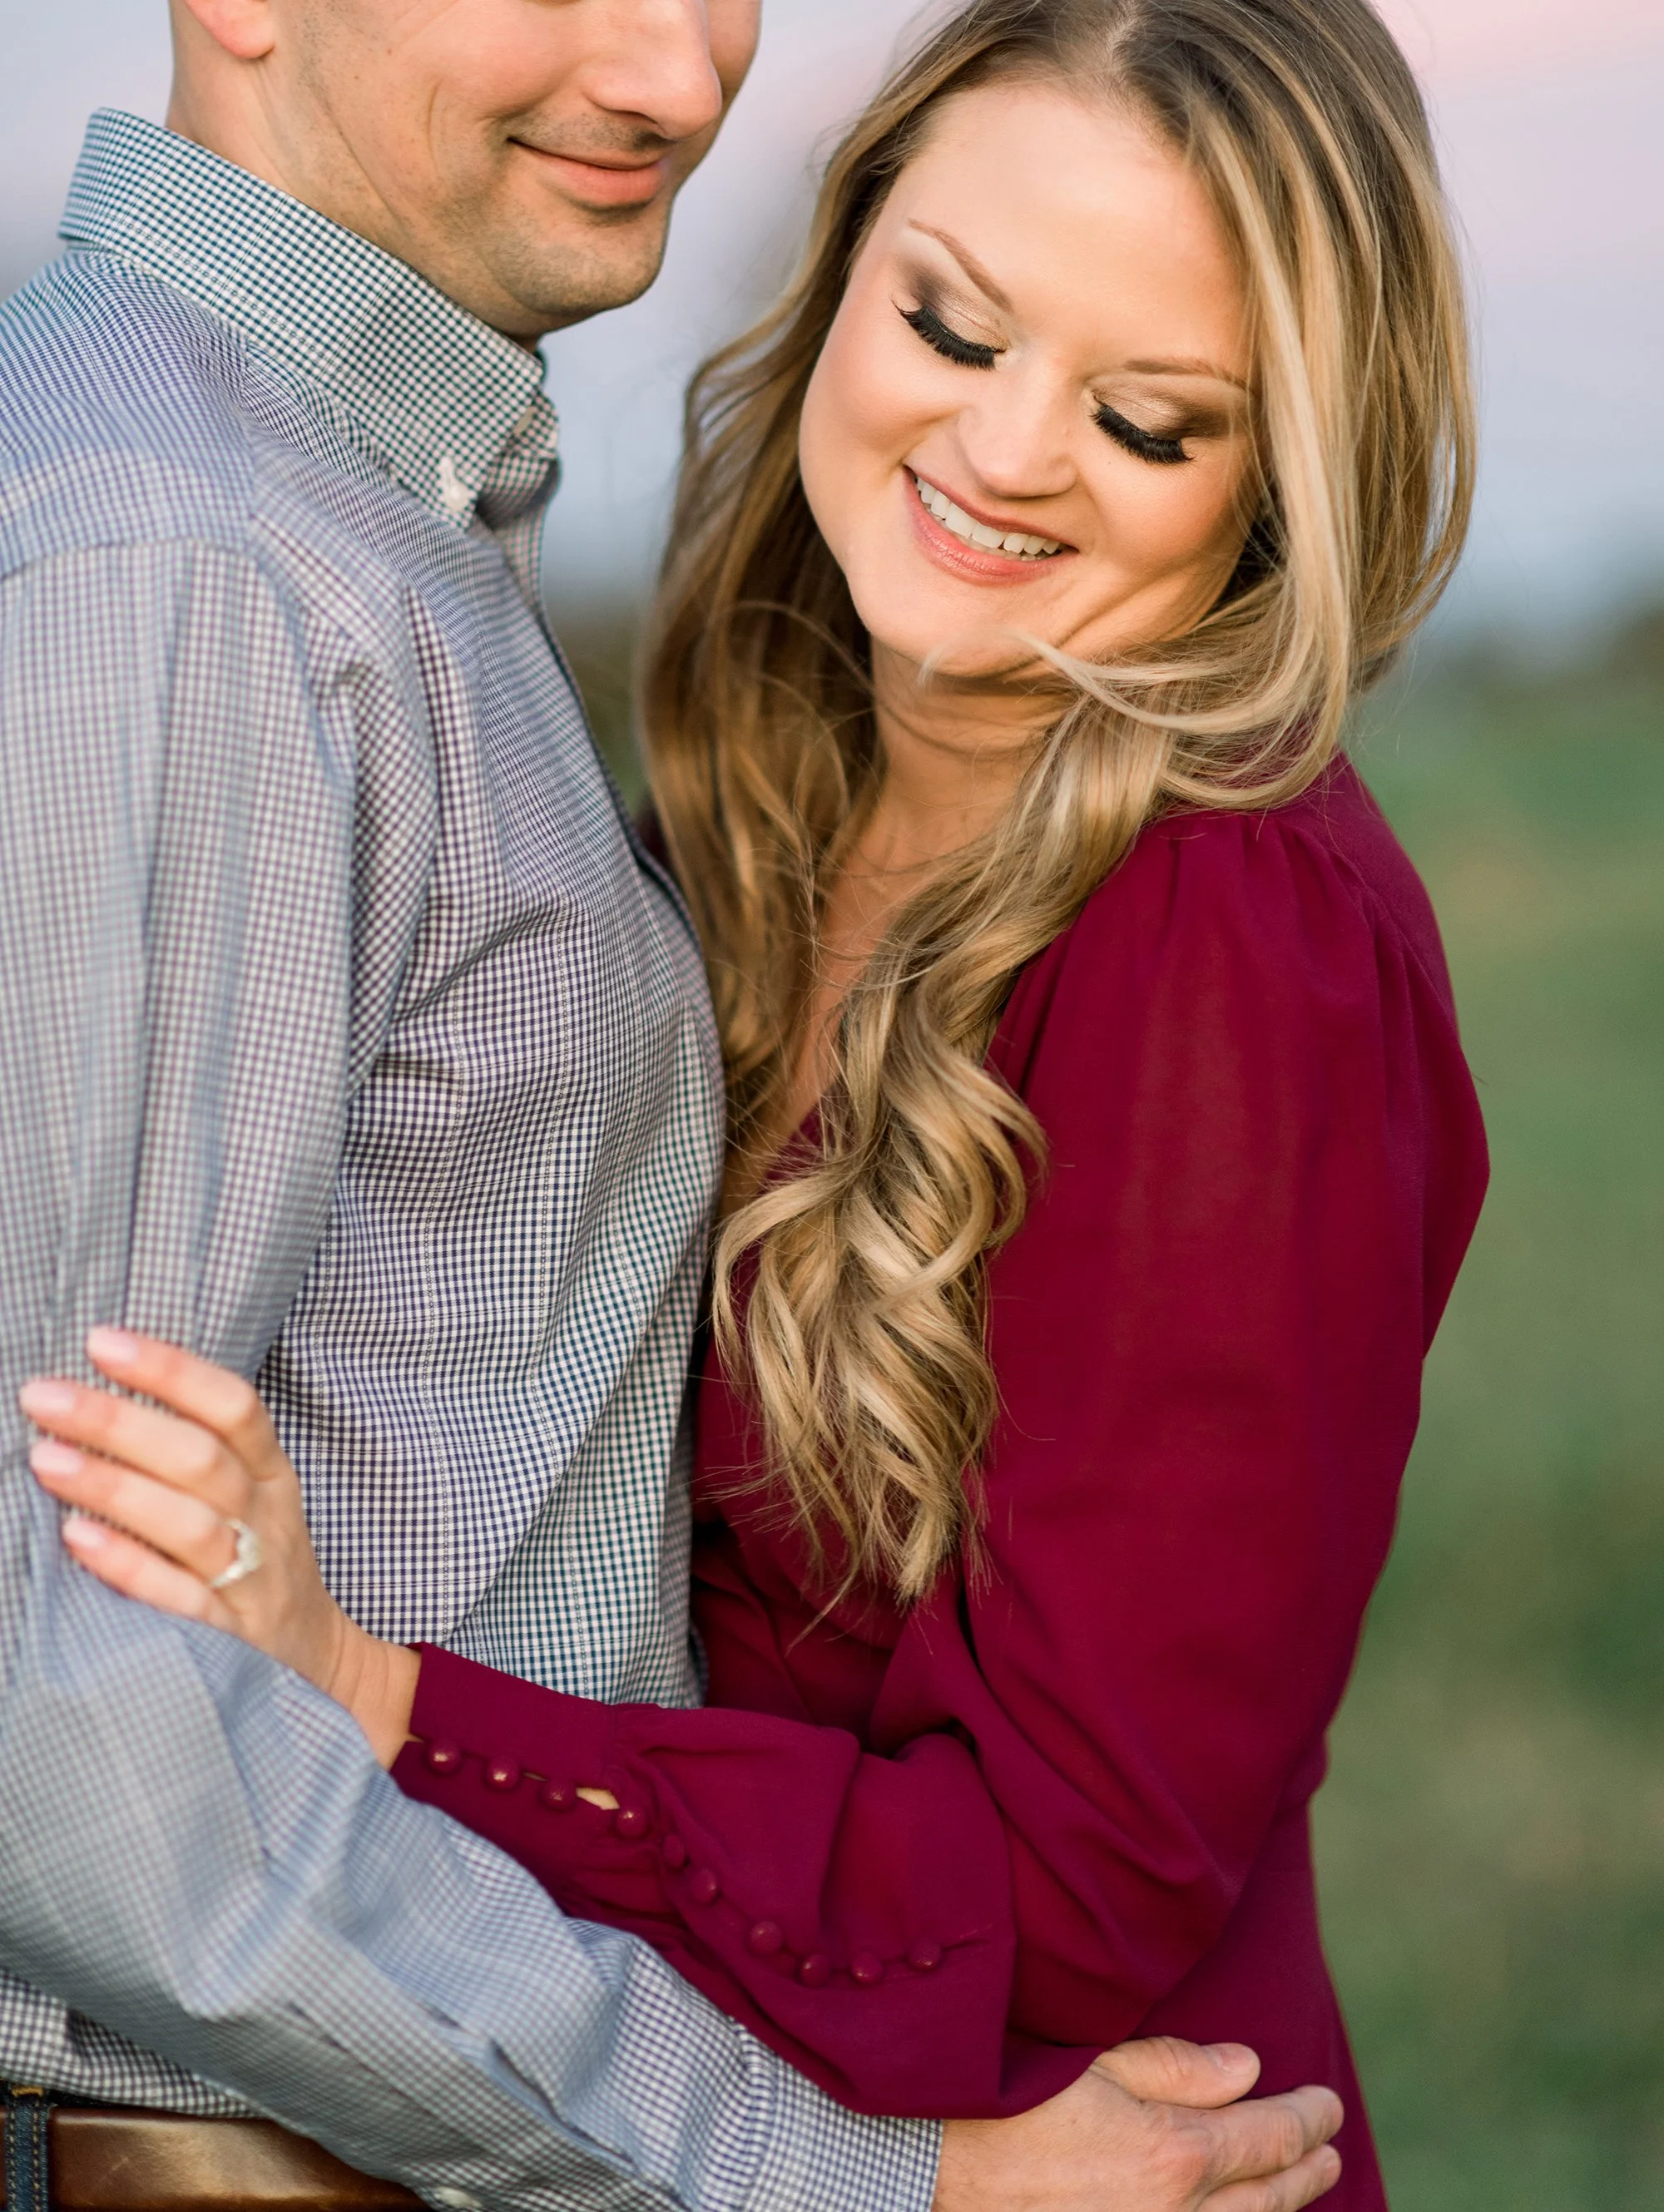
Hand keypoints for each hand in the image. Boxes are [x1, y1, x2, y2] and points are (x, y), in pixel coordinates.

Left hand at [19, 1331, 417, 1765]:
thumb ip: (198, 1453)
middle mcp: (266, 1520)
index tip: (101, 1342)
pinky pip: (182, 1599)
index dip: (171, 1370)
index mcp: (271, 1475)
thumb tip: (101, 1395)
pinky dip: (130, 1567)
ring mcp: (252, 1580)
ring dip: (115, 1487)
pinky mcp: (233, 1638)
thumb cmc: (257, 1562)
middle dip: (119, 1421)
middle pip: (201, 1460)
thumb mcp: (250, 1497)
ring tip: (45, 1458)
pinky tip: (77, 1540)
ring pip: (190, 1524)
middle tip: (43, 1395)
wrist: (316, 1659)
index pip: (234, 1406)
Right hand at [934, 2038, 1342, 2211]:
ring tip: (1301, 2186)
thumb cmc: (1018, 2107)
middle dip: (1305, 2168)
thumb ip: (1180, 2069)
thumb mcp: (1100, 2067)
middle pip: (1267, 2195)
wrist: (947, 2170)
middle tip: (1329, 2147)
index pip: (1268, 2136)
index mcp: (1177, 2154)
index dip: (1306, 2118)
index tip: (1326, 2102)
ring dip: (1280, 2208)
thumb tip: (1249, 2068)